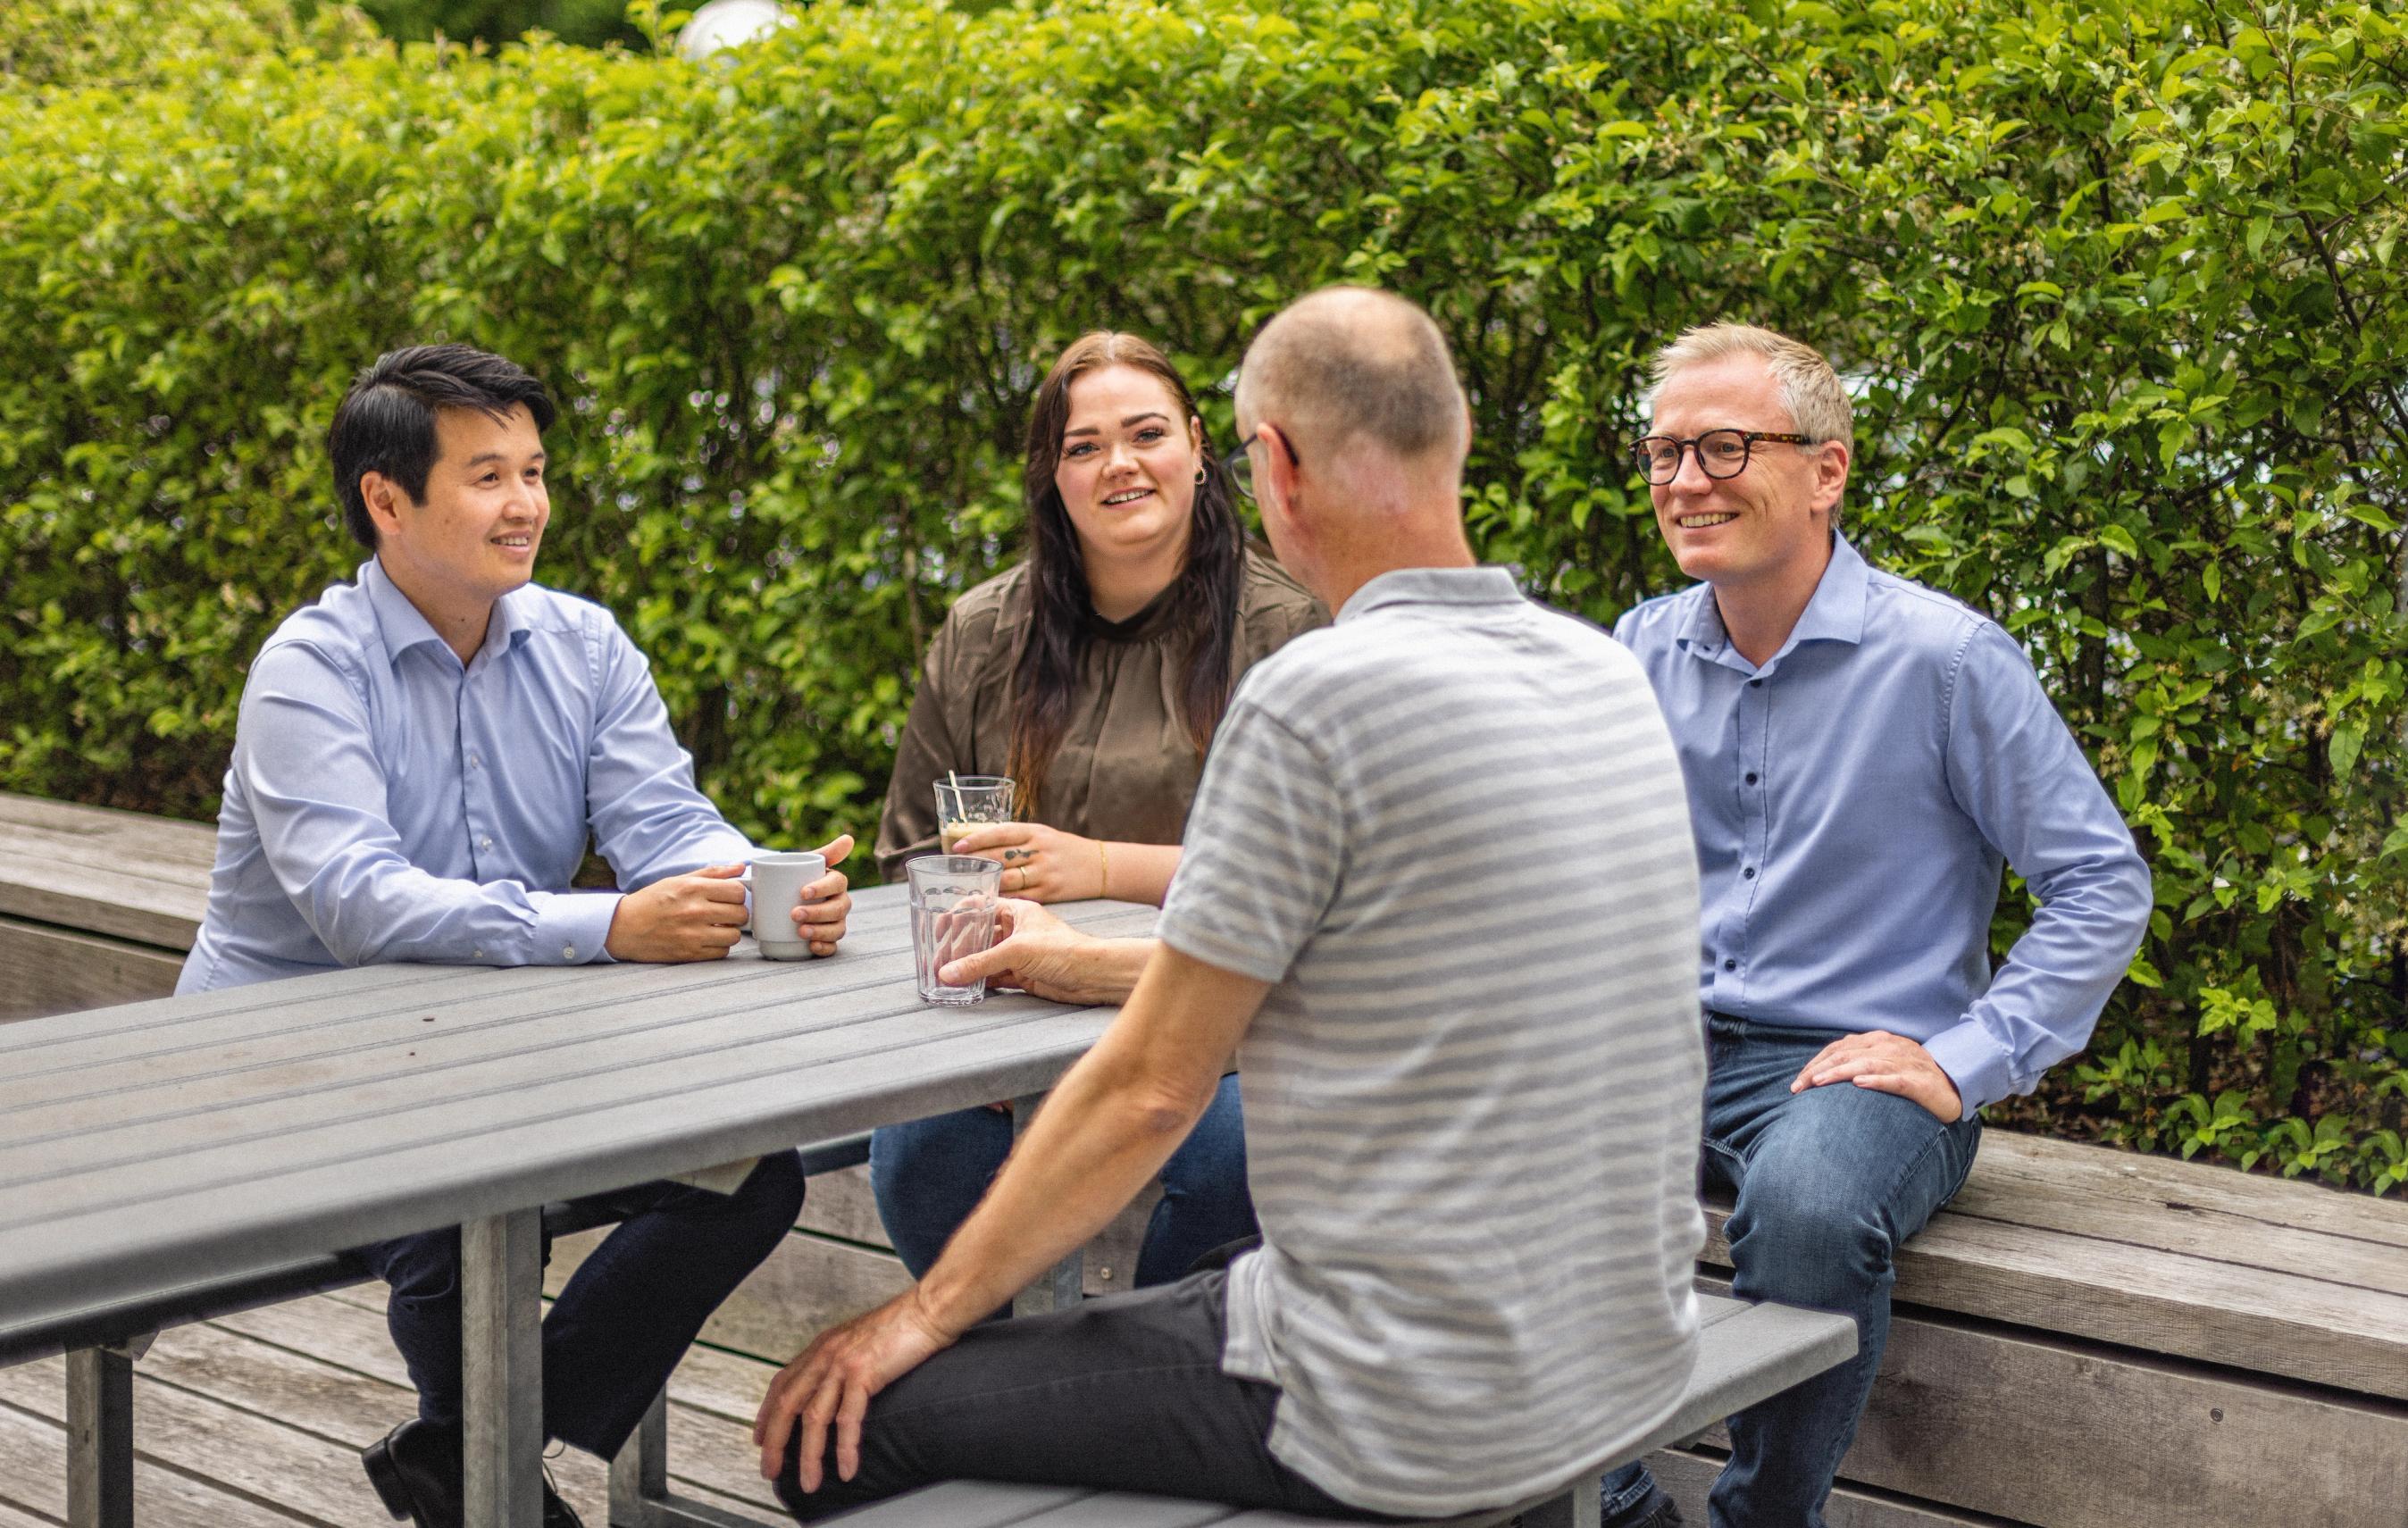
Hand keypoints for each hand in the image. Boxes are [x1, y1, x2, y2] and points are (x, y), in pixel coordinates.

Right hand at [605, 864, 748, 961]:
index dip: (738, 894)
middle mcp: (694, 911)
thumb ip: (712, 873)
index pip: (737, 891)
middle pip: (741, 914)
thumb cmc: (652, 902)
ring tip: (716, 927)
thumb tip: (740, 868)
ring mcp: (692, 935)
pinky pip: (722, 952)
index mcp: (692, 889)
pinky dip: (719, 946)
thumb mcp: (678, 880)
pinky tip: (707, 939)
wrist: (623, 928)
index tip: (730, 897)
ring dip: (729, 931)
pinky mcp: (689, 954)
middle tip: (725, 913)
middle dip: (736, 912)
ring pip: (735, 935)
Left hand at [754, 1287, 956, 1490]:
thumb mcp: (859, 1341)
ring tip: (810, 1481)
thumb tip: (836, 1389)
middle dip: (776, 1442)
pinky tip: (846, 1468)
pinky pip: (848, 1418)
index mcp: (822, 1346)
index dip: (768, 1413)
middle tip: (771, 1470)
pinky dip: (845, 1447)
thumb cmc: (903, 1326)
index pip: (782, 1382)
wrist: (928, 1310)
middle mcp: (826, 1354)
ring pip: (814, 1417)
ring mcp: (843, 1363)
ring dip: (810, 1455)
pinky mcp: (864, 1373)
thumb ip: (842, 1362)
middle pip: (788, 1404)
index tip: (761, 1438)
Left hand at [781, 834, 856, 957]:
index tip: (803, 892)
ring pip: (837, 928)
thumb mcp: (805, 864)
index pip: (837, 883)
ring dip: (822, 931)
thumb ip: (826, 852)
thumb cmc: (795, 879)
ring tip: (801, 932)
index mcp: (836, 883)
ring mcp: (834, 923)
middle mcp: (839, 903)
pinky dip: (824, 947)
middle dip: (818, 913)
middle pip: (838, 908)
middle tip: (794, 914)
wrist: (780, 901)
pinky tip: (812, 946)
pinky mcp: (826, 940)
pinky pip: (832, 947)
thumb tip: (850, 839)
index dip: (823, 887)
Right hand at [937, 899, 1131, 1004]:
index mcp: (1017, 911)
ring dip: (967, 967)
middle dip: (958, 947)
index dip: (957, 916)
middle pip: (979, 935)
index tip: (938, 930)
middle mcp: (1016, 929)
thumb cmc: (1063, 950)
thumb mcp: (1017, 951)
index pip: (979, 907)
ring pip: (985, 958)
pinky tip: (964, 988)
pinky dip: (980, 982)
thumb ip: (980, 963)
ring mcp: (1019, 953)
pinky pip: (994, 977)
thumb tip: (947, 973)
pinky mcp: (1023, 975)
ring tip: (944, 977)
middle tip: (937, 961)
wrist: (1093, 975)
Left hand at [946, 822, 1102, 902]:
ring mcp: (1045, 872)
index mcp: (1036, 832)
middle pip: (1001, 856)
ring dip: (986, 884)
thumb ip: (1015, 838)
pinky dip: (1003, 899)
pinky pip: (1020, 896)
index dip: (977, 839)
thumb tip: (977, 842)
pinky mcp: (1050, 891)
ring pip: (1007, 879)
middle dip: (976, 863)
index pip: (1001, 833)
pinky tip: (989, 901)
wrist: (1099, 866)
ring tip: (968, 886)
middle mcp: (1040, 850)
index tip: (957, 847)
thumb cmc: (1064, 849)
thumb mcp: (1043, 835)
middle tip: (956, 869)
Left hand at [1791, 1030, 1963, 1121]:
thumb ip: (1859, 1061)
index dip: (1816, 1063)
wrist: (1955, 1084)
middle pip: (1846, 1055)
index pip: (1839, 1049)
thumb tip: (1823, 1072)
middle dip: (1819, 1070)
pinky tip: (1860, 1084)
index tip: (1797, 1082)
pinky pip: (1896, 1080)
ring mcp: (1905, 1063)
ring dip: (1840, 1073)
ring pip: (1867, 1065)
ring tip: (1819, 1083)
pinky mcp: (1919, 1082)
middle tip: (1798, 1088)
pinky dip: (1877, 1081)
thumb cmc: (1913, 1075)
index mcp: (1878, 1041)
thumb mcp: (1883, 1063)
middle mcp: (1889, 1047)